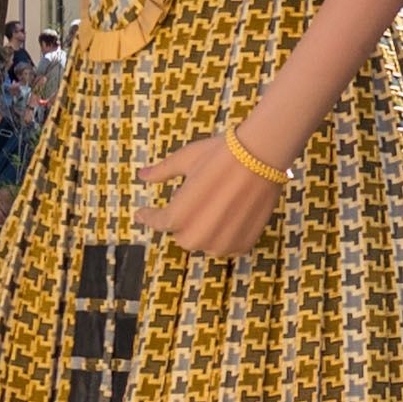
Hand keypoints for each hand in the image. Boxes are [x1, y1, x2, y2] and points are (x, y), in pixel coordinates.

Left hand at [147, 125, 285, 259]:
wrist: (260, 156)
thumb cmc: (219, 155)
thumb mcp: (186, 160)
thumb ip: (162, 173)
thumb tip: (142, 176)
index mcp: (178, 217)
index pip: (158, 223)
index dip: (149, 216)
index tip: (142, 213)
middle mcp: (198, 236)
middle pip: (183, 236)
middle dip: (184, 223)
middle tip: (194, 204)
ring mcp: (222, 243)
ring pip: (206, 243)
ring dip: (206, 230)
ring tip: (216, 207)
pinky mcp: (243, 244)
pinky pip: (228, 245)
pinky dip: (227, 234)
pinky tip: (232, 215)